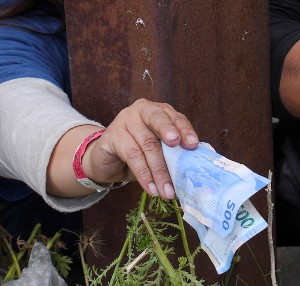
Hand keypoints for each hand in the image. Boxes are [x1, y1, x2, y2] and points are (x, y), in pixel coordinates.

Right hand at [82, 98, 199, 198]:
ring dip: (159, 171)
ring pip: (147, 144)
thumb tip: (192, 166)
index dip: (185, 129)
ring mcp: (124, 120)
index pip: (175, 116)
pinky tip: (151, 188)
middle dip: (172, 136)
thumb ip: (172, 151)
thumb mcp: (158, 150)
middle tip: (182, 152)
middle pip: (158, 119)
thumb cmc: (138, 154)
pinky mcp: (111, 136)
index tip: (193, 145)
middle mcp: (141, 110)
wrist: (106, 161)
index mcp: (157, 110)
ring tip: (167, 191)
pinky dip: (144, 175)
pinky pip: (132, 156)